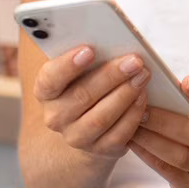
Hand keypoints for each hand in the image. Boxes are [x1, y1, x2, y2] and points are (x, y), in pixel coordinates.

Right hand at [34, 46, 150, 160]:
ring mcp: (77, 137)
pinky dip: (133, 114)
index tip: (89, 49)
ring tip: (143, 76)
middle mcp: (55, 117)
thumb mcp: (79, 71)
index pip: (50, 79)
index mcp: (45, 92)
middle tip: (134, 60)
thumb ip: (88, 57)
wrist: (86, 129)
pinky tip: (143, 98)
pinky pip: (118, 134)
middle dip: (111, 76)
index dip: (68, 65)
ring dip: (125, 94)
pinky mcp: (100, 150)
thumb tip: (110, 37)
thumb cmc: (86, 86)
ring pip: (101, 117)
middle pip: (82, 96)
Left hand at [129, 77, 188, 187]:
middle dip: (166, 121)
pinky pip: (165, 169)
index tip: (186, 81)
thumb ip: (188, 102)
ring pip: (179, 155)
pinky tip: (131, 141)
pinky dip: (146, 154)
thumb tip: (154, 84)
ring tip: (133, 125)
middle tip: (142, 108)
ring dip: (152, 139)